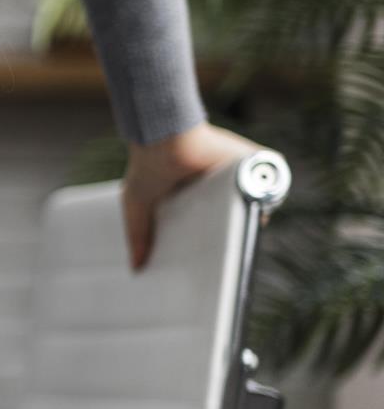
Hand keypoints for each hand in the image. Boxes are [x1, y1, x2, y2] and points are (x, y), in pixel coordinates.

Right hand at [122, 122, 263, 269]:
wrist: (165, 140)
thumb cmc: (146, 166)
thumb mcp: (136, 205)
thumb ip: (137, 235)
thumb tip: (136, 268)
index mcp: (198, 195)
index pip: (214, 222)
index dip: (213, 242)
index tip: (208, 262)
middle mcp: (220, 185)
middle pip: (237, 215)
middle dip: (235, 234)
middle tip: (225, 257)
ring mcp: (239, 174)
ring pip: (257, 203)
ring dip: (254, 219)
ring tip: (241, 241)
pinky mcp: (253, 163)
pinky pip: (272, 185)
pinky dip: (270, 200)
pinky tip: (257, 218)